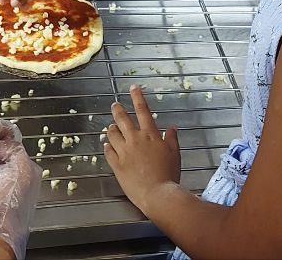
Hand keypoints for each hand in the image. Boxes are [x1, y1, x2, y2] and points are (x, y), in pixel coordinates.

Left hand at [105, 86, 181, 211]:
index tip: (133, 87)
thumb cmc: (169, 174)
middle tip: (115, 105)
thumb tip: (172, 127)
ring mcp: (124, 152)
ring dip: (111, 129)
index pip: (143, 110)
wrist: (157, 194)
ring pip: (111, 134)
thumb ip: (172, 139)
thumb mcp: (175, 154)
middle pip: (122, 119)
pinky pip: (108, 151)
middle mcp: (135, 140)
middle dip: (117, 109)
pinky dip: (107, 146)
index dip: (137, 97)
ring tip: (110, 127)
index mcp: (150, 135)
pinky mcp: (116, 165)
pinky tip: (108, 146)